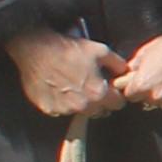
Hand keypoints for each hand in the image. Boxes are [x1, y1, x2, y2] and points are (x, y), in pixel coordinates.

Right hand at [4, 28, 120, 121]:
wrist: (36, 49)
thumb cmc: (67, 49)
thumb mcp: (100, 51)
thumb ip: (118, 65)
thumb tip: (125, 73)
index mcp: (97, 93)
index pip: (117, 104)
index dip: (116, 96)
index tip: (111, 90)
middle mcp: (82, 105)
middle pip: (100, 111)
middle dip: (100, 101)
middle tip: (91, 86)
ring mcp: (64, 109)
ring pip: (81, 112)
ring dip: (81, 103)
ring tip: (74, 85)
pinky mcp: (48, 109)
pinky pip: (61, 111)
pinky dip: (63, 103)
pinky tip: (60, 88)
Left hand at [107, 35, 161, 118]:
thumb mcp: (145, 51)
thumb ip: (132, 67)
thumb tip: (124, 76)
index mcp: (142, 84)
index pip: (129, 95)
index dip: (134, 88)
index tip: (141, 82)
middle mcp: (156, 96)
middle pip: (147, 102)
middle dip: (150, 93)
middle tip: (160, 78)